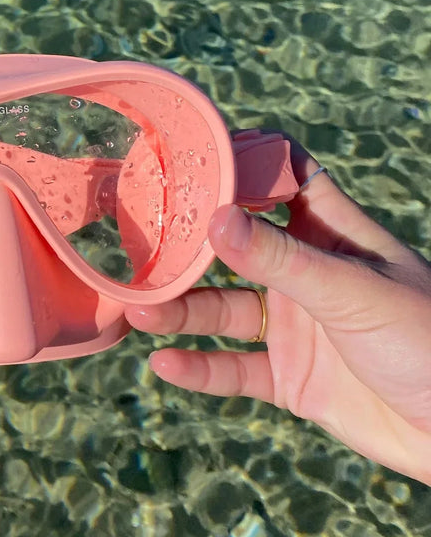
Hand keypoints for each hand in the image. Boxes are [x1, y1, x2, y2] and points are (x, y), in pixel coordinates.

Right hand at [125, 138, 430, 485]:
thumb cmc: (430, 340)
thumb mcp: (352, 291)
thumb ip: (281, 259)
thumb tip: (214, 220)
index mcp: (331, 232)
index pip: (283, 176)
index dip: (242, 162)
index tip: (188, 156)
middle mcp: (307, 274)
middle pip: (234, 247)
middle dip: (187, 245)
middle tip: (136, 243)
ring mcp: (297, 327)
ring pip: (223, 310)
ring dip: (181, 311)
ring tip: (138, 309)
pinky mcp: (293, 380)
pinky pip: (235, 371)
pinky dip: (199, 369)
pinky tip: (164, 364)